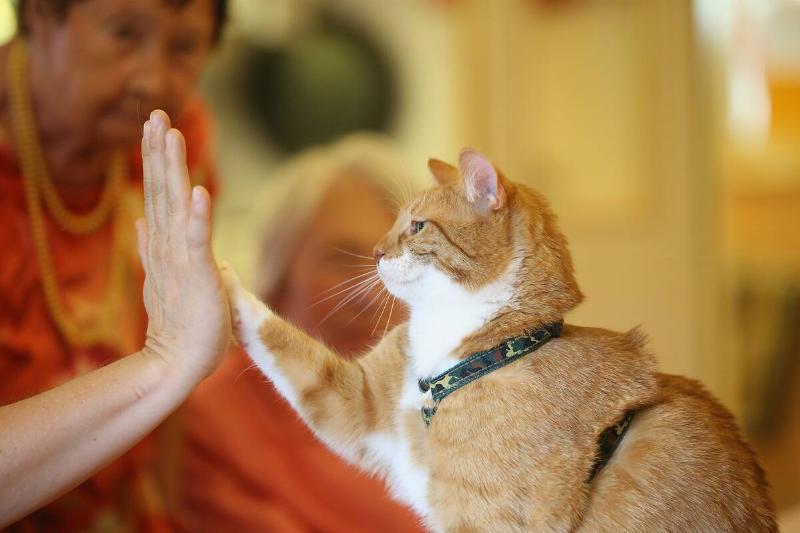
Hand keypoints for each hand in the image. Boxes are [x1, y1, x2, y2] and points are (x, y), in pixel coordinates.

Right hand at [136, 110, 229, 383]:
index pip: (159, 193)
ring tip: (170, 135)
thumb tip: (141, 221)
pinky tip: (199, 191)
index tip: (155, 125)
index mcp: (163, 244)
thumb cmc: (179, 321)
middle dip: (159, 151)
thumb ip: (152, 247)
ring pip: (175, 205)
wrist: (178, 361)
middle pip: (162, 190)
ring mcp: (181, 259)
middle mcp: (167, 246)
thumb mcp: (162, 277)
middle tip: (155, 113)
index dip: (157, 158)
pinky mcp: (197, 275)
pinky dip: (197, 216)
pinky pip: (197, 241)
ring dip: (173, 170)